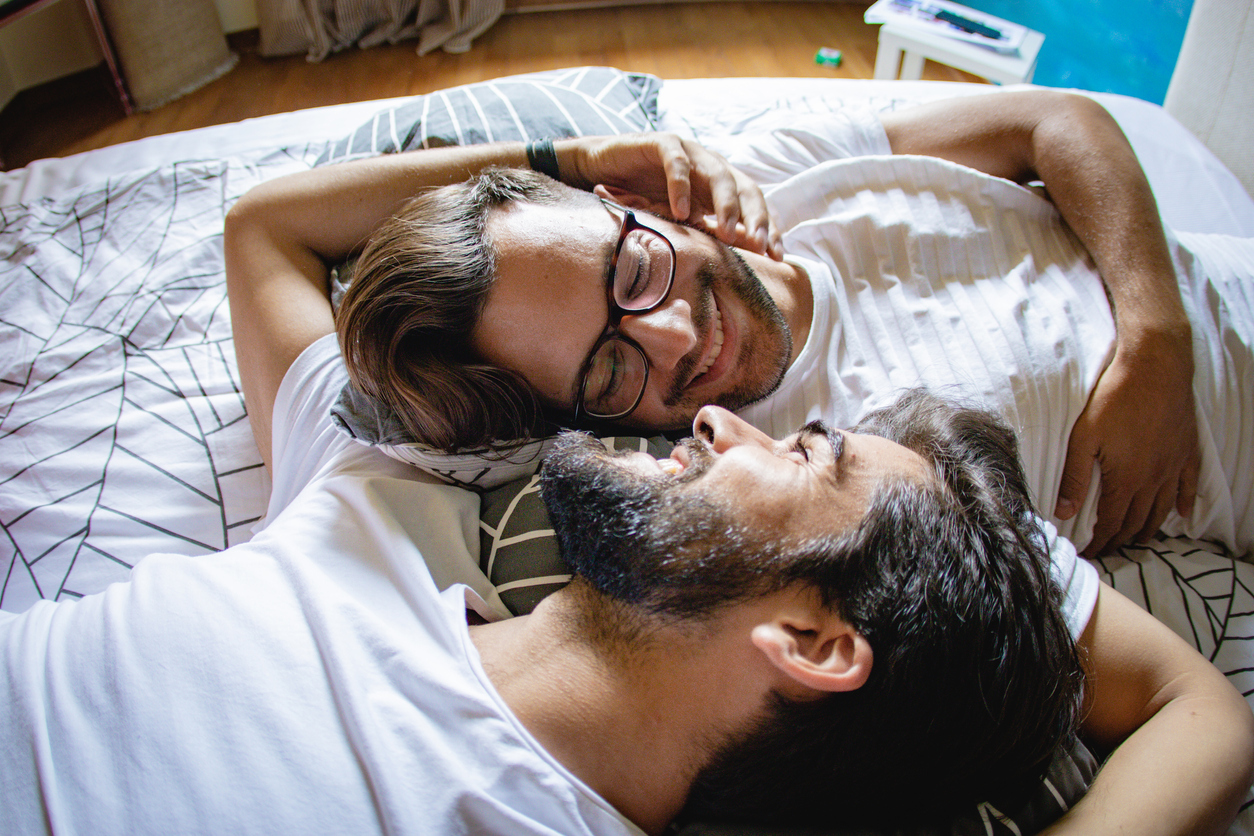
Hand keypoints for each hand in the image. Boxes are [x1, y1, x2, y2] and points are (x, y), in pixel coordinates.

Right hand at [561, 133, 781, 258]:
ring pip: (718, 175)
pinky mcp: (661, 143)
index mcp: (718, 186)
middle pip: (745, 188)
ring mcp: (689, 153)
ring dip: (726, 206)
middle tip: (761, 246)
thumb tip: (731, 269)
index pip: (753, 205)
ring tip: (728, 234)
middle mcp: (709, 166)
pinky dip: (681, 186)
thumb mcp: (675, 223)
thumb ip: (701, 235)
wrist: (599, 170)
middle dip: (756, 218)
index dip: (768, 228)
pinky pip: (677, 163)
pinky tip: (681, 211)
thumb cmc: (638, 199)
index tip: (777, 257)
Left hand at [1055, 330, 1199, 556]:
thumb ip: (1074, 478)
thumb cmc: (1114, 399)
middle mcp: (1154, 479)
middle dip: (1120, 540)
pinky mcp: (1187, 451)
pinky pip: (1189, 486)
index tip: (1089, 553)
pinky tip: (1181, 515)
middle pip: (1137, 521)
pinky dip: (1184, 504)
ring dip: (1148, 528)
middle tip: (1108, 549)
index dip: (1100, 542)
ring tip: (1136, 540)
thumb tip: (1063, 512)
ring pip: (1163, 509)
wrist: (1155, 368)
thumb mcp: (1083, 438)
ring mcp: (1174, 466)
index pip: (1112, 523)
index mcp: (1126, 479)